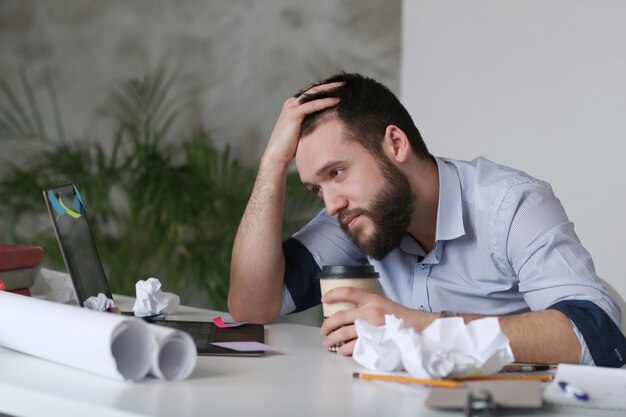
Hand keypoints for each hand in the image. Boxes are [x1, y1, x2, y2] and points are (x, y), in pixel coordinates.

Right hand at [262, 82, 341, 167]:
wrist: (277, 156)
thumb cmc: (291, 148)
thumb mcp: (304, 131)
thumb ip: (312, 123)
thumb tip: (328, 123)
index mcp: (293, 105)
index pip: (312, 93)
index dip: (327, 89)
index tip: (341, 87)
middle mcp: (291, 103)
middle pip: (314, 89)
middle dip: (330, 85)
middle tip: (345, 83)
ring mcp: (291, 107)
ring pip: (314, 94)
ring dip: (330, 89)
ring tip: (344, 87)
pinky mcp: (293, 114)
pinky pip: (313, 105)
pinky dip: (325, 102)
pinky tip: (337, 100)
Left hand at [319, 287, 437, 354]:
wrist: (421, 328)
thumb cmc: (402, 317)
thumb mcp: (384, 303)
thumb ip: (368, 305)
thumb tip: (348, 311)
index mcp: (373, 300)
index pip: (348, 292)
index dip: (333, 294)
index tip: (324, 298)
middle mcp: (370, 312)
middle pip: (340, 316)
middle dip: (327, 324)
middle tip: (323, 330)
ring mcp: (372, 327)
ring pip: (344, 333)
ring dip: (333, 339)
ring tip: (329, 341)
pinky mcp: (375, 341)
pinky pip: (354, 346)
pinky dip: (345, 349)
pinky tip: (342, 351)